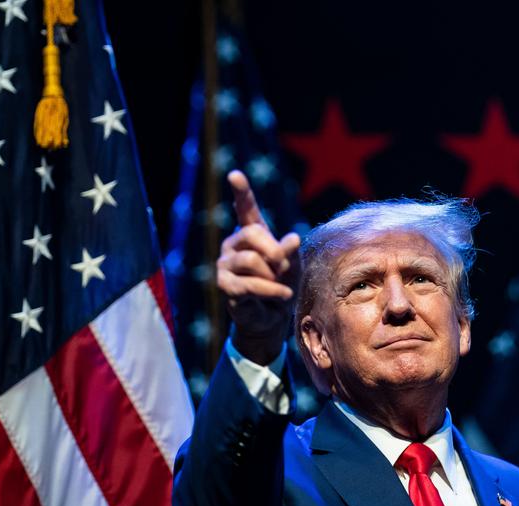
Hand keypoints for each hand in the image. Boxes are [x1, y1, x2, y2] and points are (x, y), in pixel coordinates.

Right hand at [217, 170, 300, 364]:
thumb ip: (291, 252)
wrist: (273, 319)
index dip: (241, 192)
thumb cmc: (283, 286)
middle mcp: (234, 244)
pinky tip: (281, 296)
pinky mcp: (224, 285)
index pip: (245, 209)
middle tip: (284, 268)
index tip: (234, 174)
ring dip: (273, 277)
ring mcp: (225, 264)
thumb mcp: (294, 267)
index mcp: (252, 235)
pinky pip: (249, 284)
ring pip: (250, 261)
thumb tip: (292, 239)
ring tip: (281, 288)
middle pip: (251, 233)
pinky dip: (271, 292)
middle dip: (274, 252)